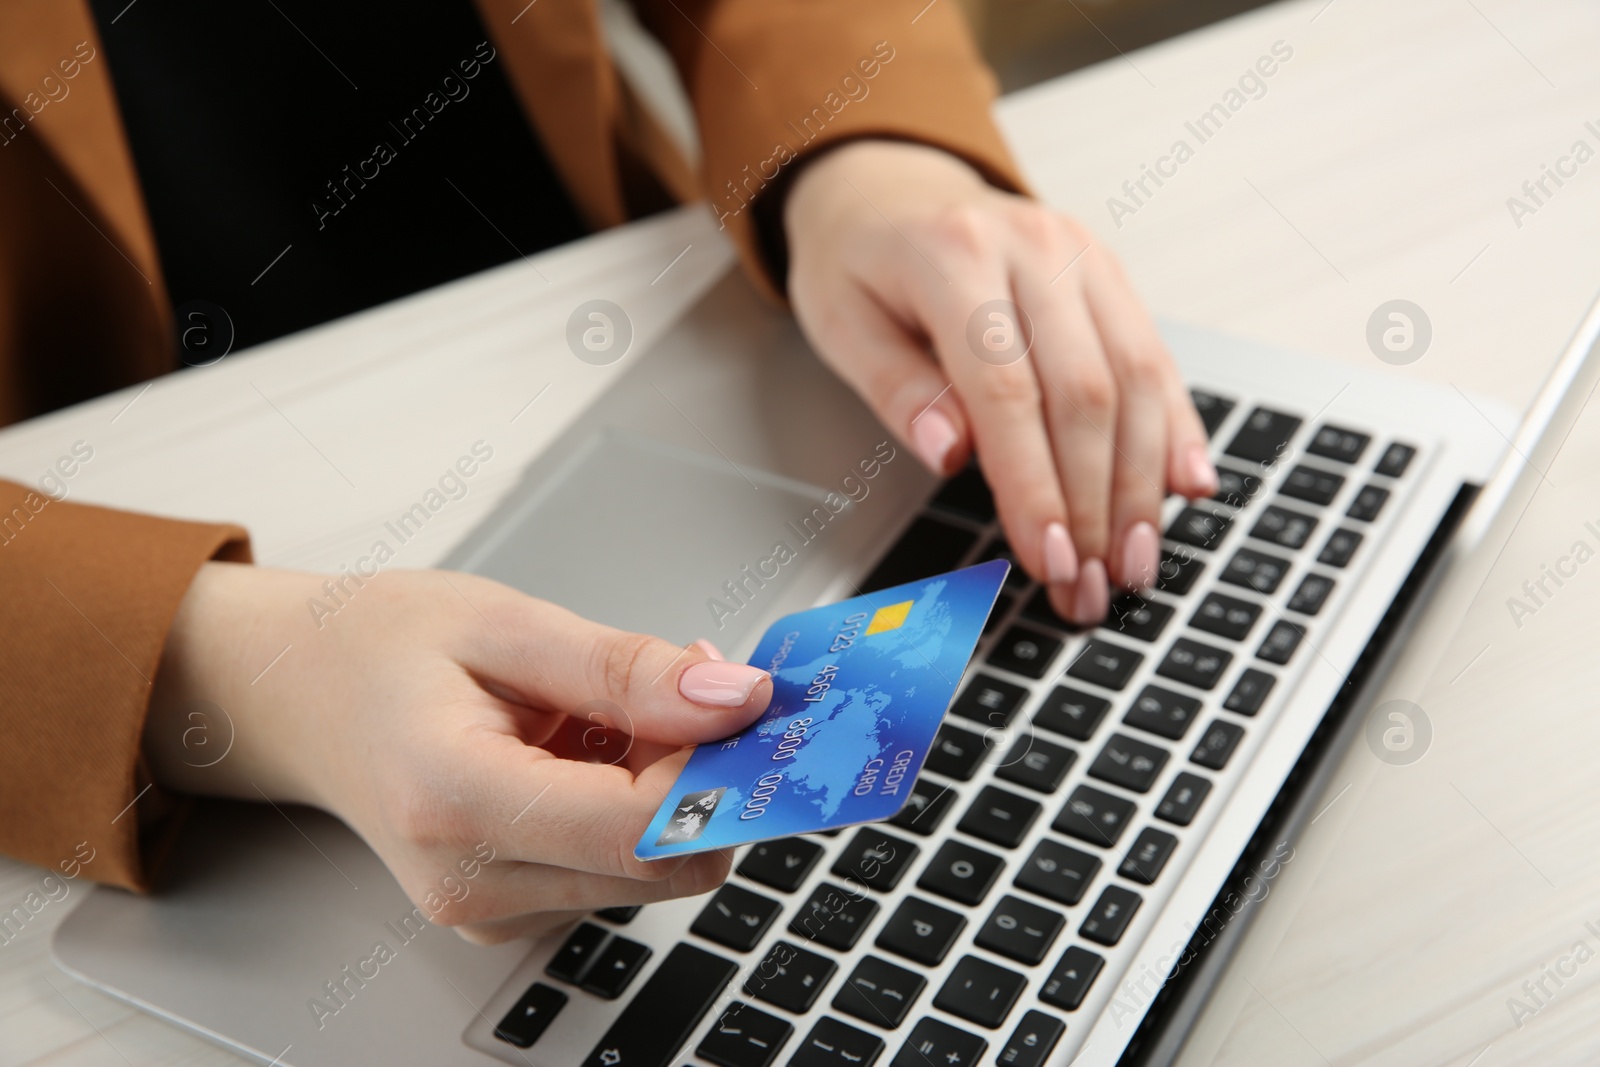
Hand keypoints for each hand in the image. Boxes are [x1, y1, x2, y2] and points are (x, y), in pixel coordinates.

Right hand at [144, 562, 771, 942]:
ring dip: (665, 788)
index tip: (749, 706)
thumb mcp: (506, 622)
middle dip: (701, 773)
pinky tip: (583, 751)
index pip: (642, 832)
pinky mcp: (508, 914)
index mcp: (459, 802)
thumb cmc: (377, 647)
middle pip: (663, 864)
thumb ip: (626, 670)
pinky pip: (615, 870)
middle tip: (680, 686)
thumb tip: (736, 702)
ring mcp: (489, 912)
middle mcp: (473, 884)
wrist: (296, 692)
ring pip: (651, 870)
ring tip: (602, 713)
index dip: (720, 772)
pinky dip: (630, 807)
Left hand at [783, 140, 1217, 622]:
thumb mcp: (843, 324)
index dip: (1033, 483)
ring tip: (1134, 561)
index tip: (1046, 558)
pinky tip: (1187, 486)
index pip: (1006, 389)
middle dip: (1093, 504)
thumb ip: (899, 390)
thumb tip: (952, 453)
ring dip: (1141, 484)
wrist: (889, 190)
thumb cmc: (860, 263)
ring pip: (1135, 380)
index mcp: (954, 255)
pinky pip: (1155, 356)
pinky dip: (1176, 428)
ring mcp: (1082, 256)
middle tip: (1092, 585)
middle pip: (1085, 392)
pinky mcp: (1110, 275)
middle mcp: (1033, 246)